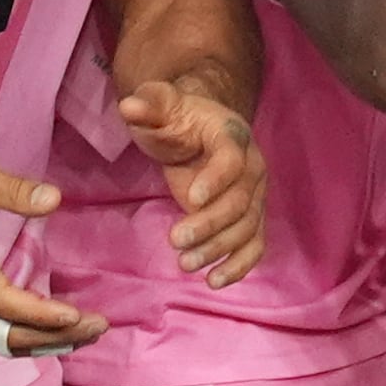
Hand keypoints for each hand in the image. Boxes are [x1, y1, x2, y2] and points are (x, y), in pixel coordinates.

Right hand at [0, 156, 104, 354]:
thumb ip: (15, 190)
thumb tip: (53, 199)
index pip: (5, 304)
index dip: (42, 314)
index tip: (77, 315)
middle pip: (9, 333)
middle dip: (56, 335)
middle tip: (99, 326)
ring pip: (2, 342)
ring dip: (46, 343)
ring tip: (87, 334)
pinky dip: (26, 342)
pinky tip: (58, 336)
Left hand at [121, 80, 265, 285]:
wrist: (202, 129)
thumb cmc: (178, 118)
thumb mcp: (161, 105)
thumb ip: (149, 104)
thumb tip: (130, 106)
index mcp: (233, 137)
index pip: (233, 160)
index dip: (216, 181)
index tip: (190, 200)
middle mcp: (253, 168)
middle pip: (240, 202)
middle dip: (210, 224)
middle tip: (175, 241)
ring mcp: (255, 196)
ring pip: (247, 227)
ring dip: (220, 249)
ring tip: (186, 264)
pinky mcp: (249, 217)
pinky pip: (254, 244)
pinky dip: (240, 265)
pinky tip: (215, 281)